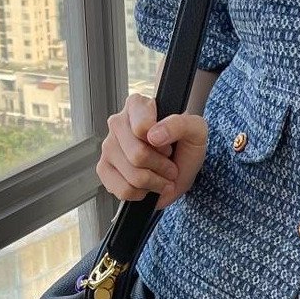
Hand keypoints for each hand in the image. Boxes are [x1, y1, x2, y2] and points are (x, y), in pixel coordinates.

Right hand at [96, 93, 208, 209]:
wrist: (181, 166)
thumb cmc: (185, 144)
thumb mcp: (196, 129)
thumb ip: (179, 124)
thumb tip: (152, 135)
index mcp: (137, 105)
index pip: (142, 127)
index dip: (161, 143)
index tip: (169, 145)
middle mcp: (118, 123)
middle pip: (137, 155)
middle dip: (161, 166)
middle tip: (169, 163)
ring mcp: (108, 146)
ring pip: (131, 175)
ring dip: (154, 181)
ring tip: (160, 174)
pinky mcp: (104, 169)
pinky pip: (122, 190)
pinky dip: (141, 192)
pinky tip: (147, 184)